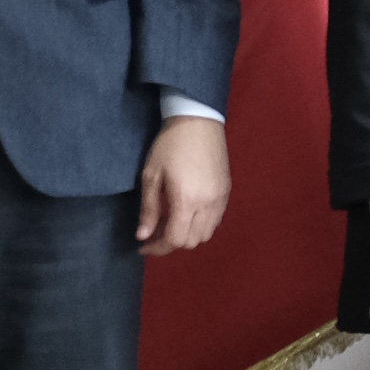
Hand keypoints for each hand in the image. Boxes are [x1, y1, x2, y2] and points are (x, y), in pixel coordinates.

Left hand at [137, 116, 231, 256]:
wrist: (198, 121)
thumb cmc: (169, 146)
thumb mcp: (151, 176)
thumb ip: (148, 209)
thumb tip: (143, 236)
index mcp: (187, 200)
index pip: (175, 239)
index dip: (158, 248)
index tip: (143, 246)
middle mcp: (208, 204)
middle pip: (192, 241)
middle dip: (171, 243)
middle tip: (154, 234)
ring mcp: (220, 199)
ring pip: (206, 234)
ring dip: (187, 235)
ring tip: (170, 224)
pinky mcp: (226, 192)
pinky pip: (215, 220)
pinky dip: (200, 225)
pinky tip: (187, 214)